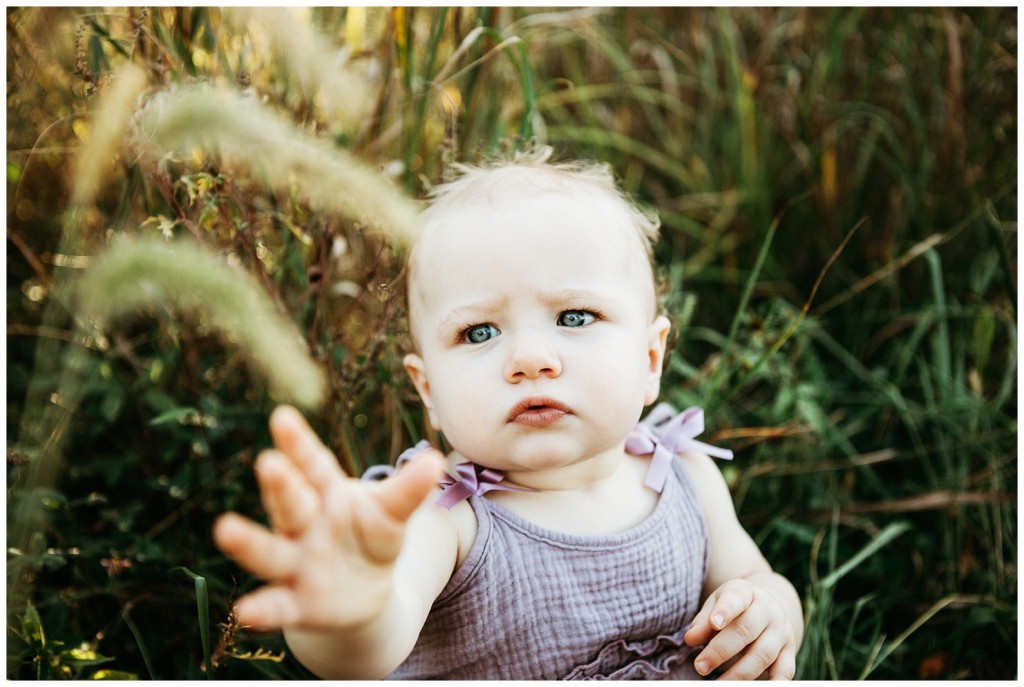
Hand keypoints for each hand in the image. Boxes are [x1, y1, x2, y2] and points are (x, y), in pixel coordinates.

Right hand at [213, 405, 443, 631]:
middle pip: (290, 502)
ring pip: (269, 551)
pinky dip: (263, 608)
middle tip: (268, 462)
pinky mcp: (297, 602)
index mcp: (325, 493)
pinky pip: (277, 604)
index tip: (282, 417)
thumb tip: (436, 460)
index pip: (312, 465)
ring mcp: (296, 563)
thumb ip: (408, 491)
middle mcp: (303, 524)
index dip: (298, 443)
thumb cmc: (370, 537)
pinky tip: (246, 612)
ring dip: (248, 541)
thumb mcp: (391, 513)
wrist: (362, 593)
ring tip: (225, 529)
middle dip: (280, 484)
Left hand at [684, 577, 797, 679]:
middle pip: (746, 631)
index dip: (725, 611)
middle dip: (721, 651)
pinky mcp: (790, 651)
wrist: (769, 607)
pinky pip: (785, 670)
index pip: (736, 599)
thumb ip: (703, 621)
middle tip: (700, 666)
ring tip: (719, 683)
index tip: (714, 623)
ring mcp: (781, 631)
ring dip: (740, 673)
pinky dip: (775, 682)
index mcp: (746, 593)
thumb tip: (690, 639)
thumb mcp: (716, 606)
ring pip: (763, 654)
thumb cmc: (734, 608)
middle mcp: (768, 610)